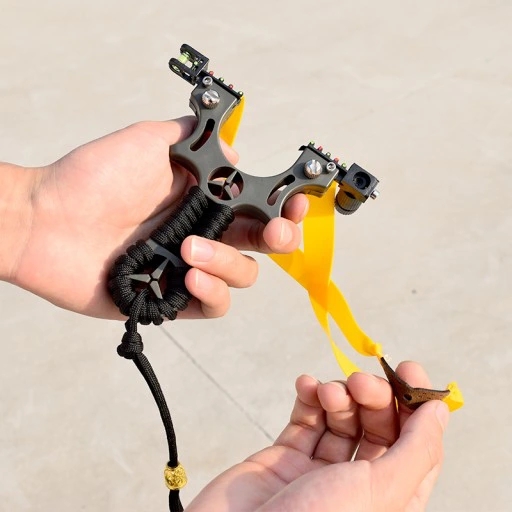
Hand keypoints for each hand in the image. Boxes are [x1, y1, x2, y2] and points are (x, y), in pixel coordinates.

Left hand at [9, 117, 307, 318]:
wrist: (46, 222)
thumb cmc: (92, 178)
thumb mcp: (149, 141)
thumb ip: (195, 139)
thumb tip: (235, 154)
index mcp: (204, 198)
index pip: (258, 205)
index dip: (285, 205)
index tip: (295, 202)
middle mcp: (203, 232)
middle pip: (263, 244)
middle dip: (281, 239)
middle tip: (276, 233)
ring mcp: (189, 267)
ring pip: (242, 276)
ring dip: (227, 264)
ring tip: (189, 250)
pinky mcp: (171, 298)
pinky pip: (213, 305)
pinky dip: (212, 293)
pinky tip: (189, 277)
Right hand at [187, 361, 449, 511]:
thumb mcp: (379, 493)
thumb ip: (415, 450)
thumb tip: (440, 411)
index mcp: (389, 500)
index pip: (417, 445)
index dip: (416, 405)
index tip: (407, 370)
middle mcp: (357, 487)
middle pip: (378, 427)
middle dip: (371, 395)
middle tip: (359, 381)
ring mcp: (319, 473)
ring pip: (340, 418)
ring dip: (337, 394)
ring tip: (327, 389)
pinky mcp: (285, 460)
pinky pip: (304, 419)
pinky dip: (307, 397)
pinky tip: (305, 385)